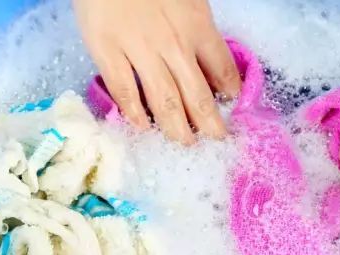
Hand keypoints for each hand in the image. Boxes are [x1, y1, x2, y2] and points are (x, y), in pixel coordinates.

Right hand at [73, 0, 240, 143]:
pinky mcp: (107, 51)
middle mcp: (173, 44)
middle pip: (197, 95)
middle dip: (210, 124)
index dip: (231, 93)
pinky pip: (124, 91)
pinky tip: (143, 128)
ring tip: (186, 144)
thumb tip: (210, 64)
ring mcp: (139, 50)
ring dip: (177, 128)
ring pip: (164, 101)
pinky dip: (134, 113)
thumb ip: (199, 29)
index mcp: (197, 26)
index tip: (232, 107)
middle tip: (216, 140)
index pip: (223, 69)